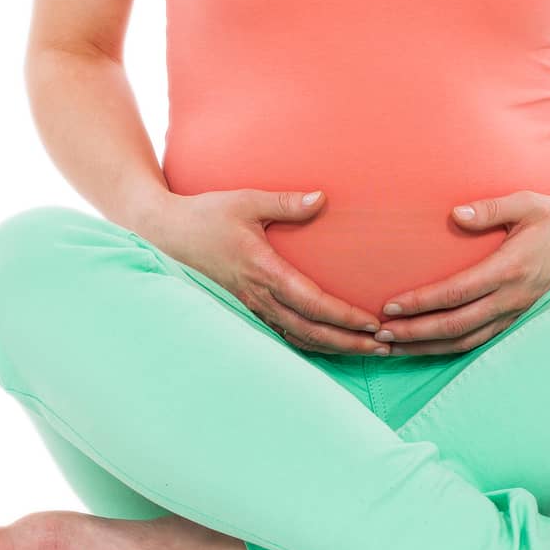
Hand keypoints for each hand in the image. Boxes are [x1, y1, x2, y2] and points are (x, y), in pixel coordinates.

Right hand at [148, 188, 388, 354]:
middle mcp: (258, 296)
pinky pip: (283, 333)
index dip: (344, 317)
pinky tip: (331, 344)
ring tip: (367, 350)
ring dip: (334, 347)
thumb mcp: (246, 200)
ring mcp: (251, 307)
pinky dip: (311, 343)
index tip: (372, 323)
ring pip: (298, 337)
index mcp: (262, 271)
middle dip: (349, 341)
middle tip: (384, 345)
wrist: (165, 235)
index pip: (311, 302)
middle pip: (310, 330)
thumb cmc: (206, 215)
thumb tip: (322, 199)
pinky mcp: (246, 308)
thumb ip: (285, 202)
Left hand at [372, 191, 549, 354]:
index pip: (456, 293)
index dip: (422, 303)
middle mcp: (512, 298)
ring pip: (466, 341)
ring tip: (394, 348)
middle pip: (455, 326)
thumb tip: (454, 213)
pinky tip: (429, 347)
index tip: (390, 305)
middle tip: (379, 336)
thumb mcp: (529, 203)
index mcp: (511, 269)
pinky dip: (451, 348)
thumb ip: (491, 208)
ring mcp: (517, 313)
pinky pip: (481, 341)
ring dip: (428, 347)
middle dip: (415, 334)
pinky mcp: (520, 319)